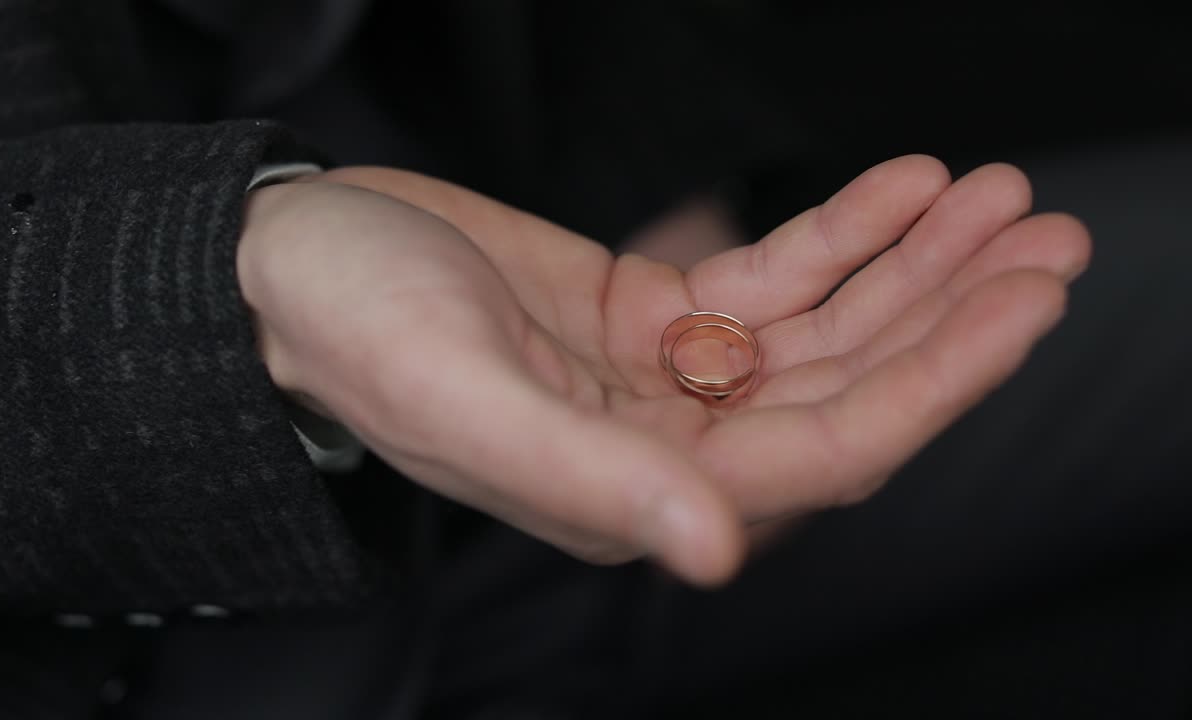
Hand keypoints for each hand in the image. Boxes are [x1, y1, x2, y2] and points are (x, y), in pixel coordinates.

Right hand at [236, 156, 1089, 585]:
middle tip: (1045, 232)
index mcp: (634, 491)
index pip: (828, 449)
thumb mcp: (460, 393)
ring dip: (912, 264)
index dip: (938, 378)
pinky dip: (838, 232)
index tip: (1025, 299)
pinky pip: (766, 278)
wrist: (292, 266)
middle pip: (848, 386)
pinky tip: (898, 185)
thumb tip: (714, 554)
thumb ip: (593, 476)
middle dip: (952, 313)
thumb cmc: (353, 330)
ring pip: (822, 328)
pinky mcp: (646, 312)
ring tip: (992, 194)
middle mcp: (666, 447)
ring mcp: (661, 378)